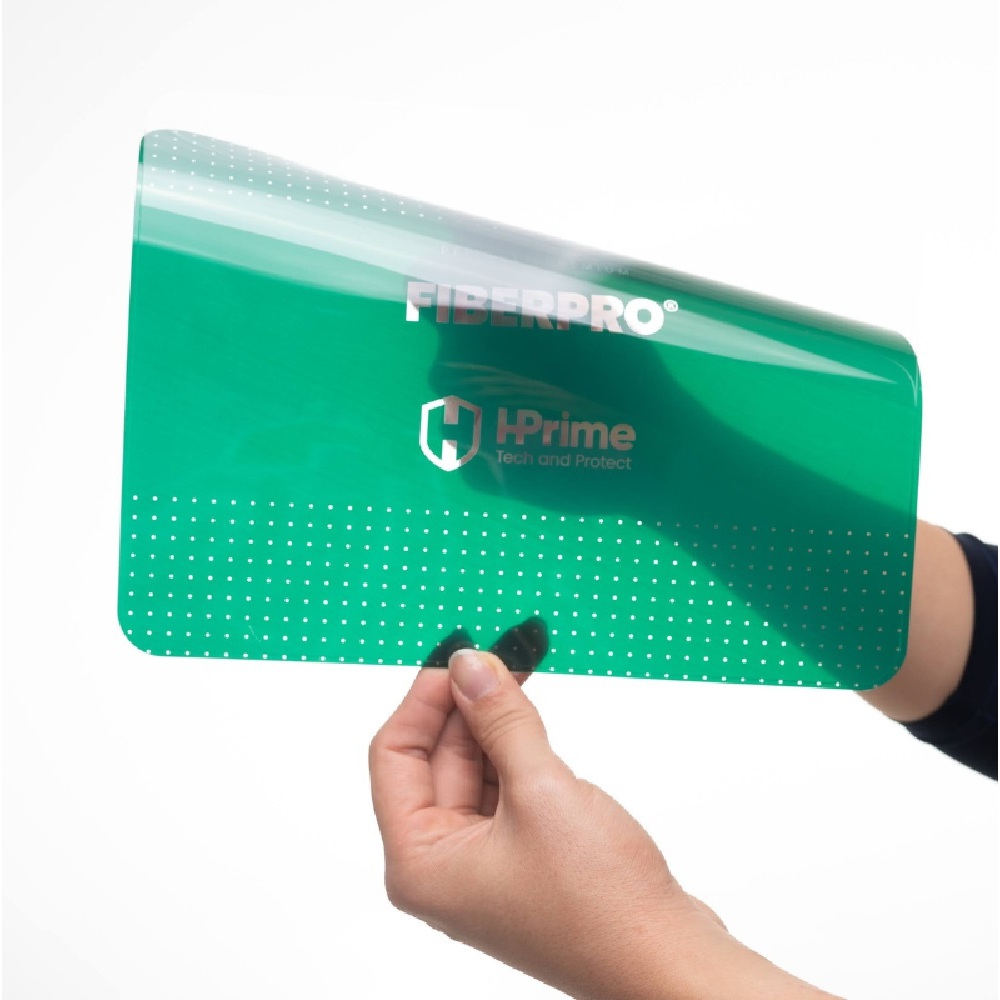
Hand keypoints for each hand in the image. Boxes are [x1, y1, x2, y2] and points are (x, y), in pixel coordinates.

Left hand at [369, 647, 834, 998]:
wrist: (666, 959)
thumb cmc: (600, 906)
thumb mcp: (540, 790)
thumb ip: (499, 720)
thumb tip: (469, 666)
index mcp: (419, 863)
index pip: (394, 756)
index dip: (423, 697)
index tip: (456, 654)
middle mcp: (443, 866)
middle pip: (435, 759)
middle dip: (465, 703)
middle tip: (499, 654)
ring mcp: (484, 864)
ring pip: (473, 769)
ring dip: (495, 723)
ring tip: (519, 674)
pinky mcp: (522, 857)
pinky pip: (504, 788)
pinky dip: (517, 750)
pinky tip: (534, 721)